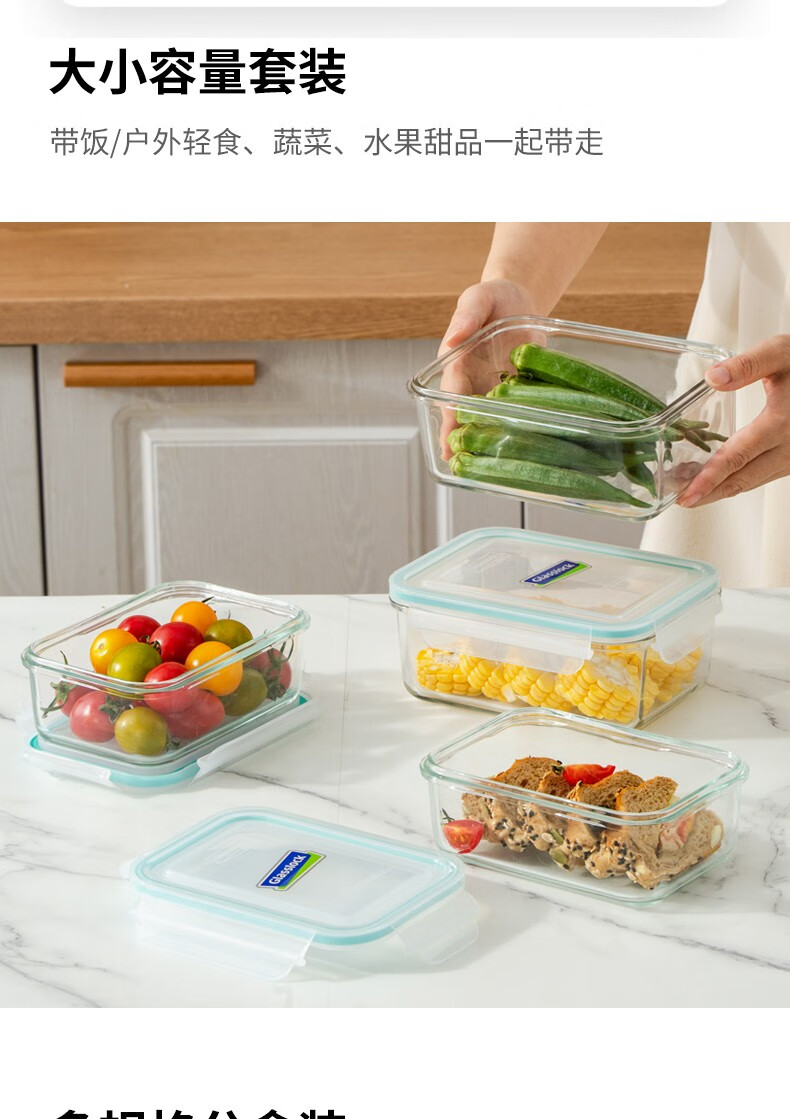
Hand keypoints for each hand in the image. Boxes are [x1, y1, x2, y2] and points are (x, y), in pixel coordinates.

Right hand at [438, 279, 538, 456]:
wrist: (519, 301)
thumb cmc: (493, 298)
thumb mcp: (479, 297)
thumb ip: (467, 315)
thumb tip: (454, 338)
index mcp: (457, 363)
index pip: (450, 392)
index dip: (449, 414)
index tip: (448, 434)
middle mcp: (472, 383)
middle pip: (464, 415)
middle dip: (460, 438)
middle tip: (459, 463)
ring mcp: (493, 391)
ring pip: (487, 420)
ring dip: (486, 442)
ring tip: (484, 468)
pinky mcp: (515, 392)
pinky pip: (514, 413)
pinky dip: (516, 430)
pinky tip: (521, 451)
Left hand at [678, 335, 789, 506]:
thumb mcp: (780, 353)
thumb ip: (747, 364)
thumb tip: (712, 378)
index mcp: (782, 423)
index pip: (738, 457)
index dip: (709, 478)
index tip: (686, 494)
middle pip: (741, 480)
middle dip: (708, 493)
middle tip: (677, 499)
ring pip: (751, 482)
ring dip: (719, 490)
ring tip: (688, 491)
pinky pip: (760, 476)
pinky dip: (736, 480)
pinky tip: (714, 477)